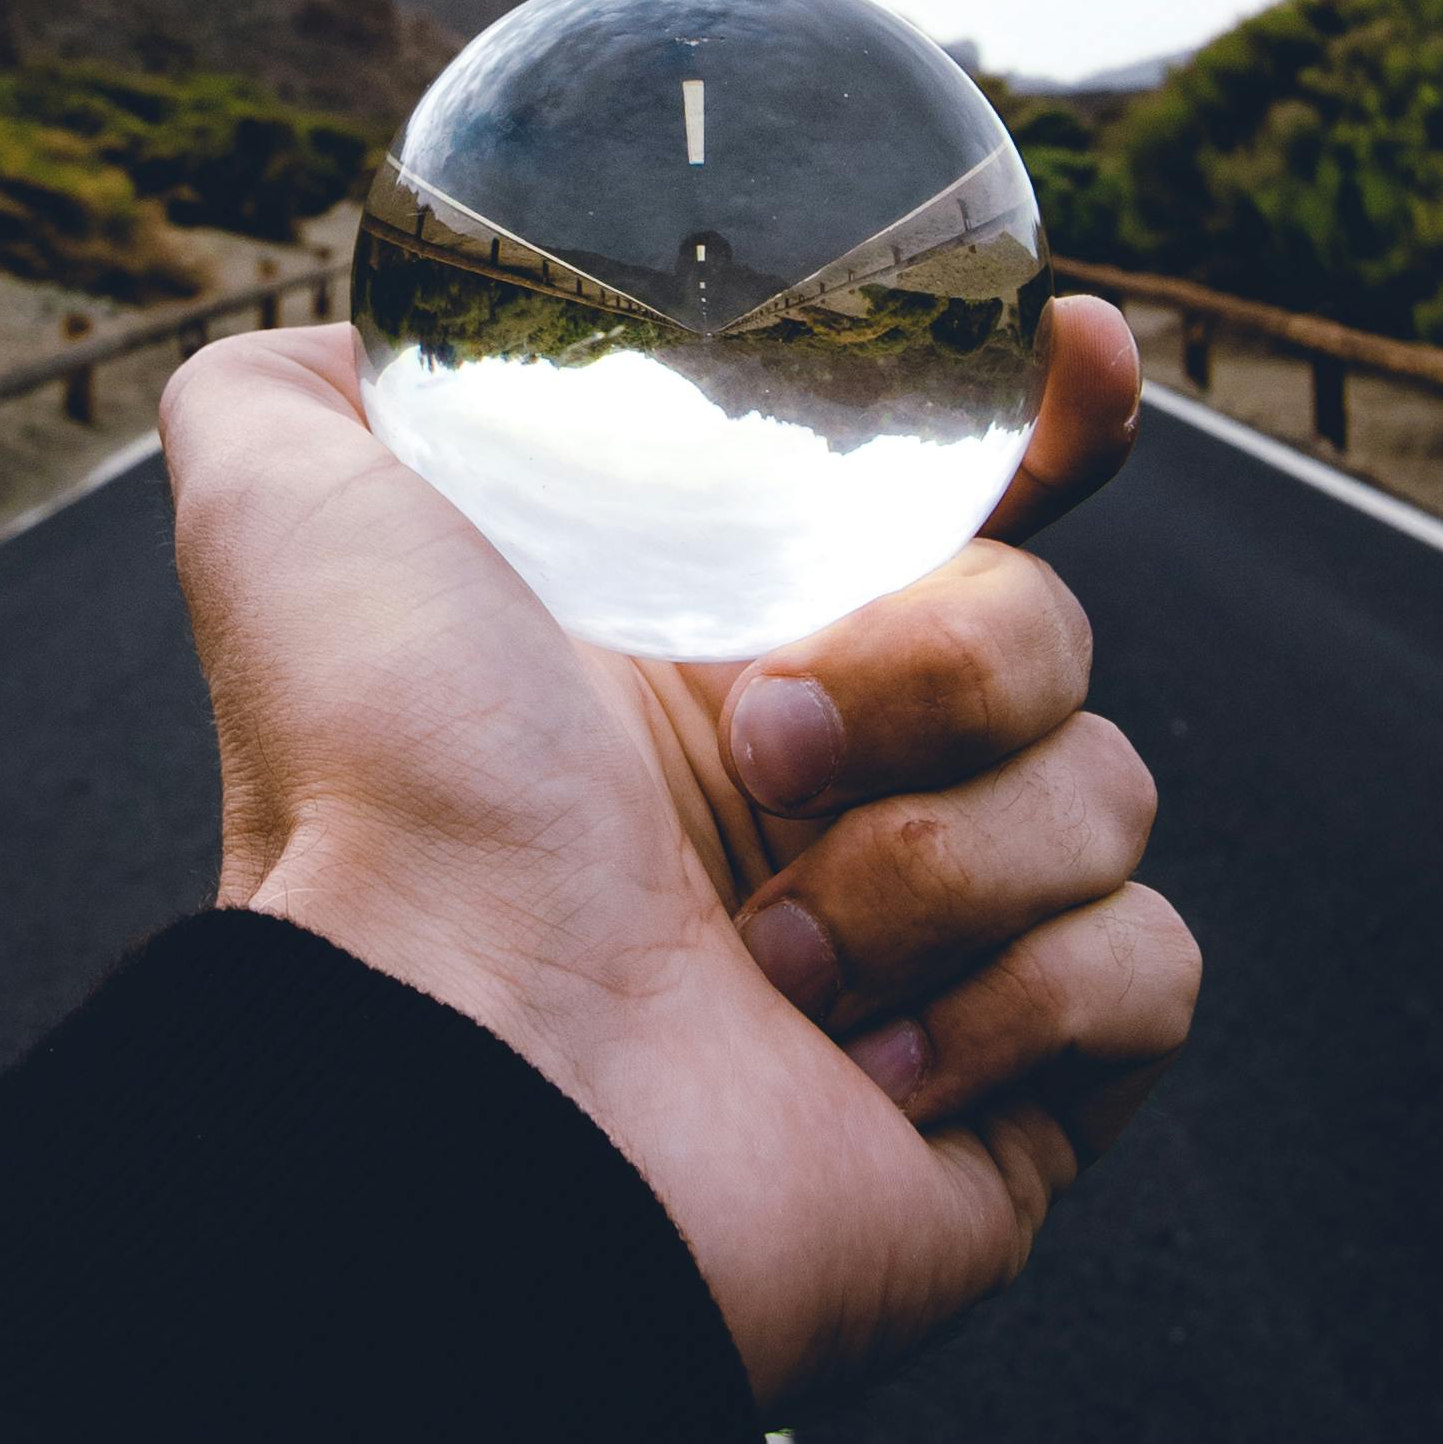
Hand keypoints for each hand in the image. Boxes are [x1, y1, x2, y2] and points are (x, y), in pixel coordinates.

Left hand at [160, 297, 1200, 1411]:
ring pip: (1106, 793)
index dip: (1050, 419)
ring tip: (767, 954)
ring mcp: (937, 955)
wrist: (453, 1073)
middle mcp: (839, 795)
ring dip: (938, 858)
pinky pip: (1148, 970)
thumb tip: (374, 338)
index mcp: (721, 656)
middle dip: (936, 665)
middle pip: (1047, 630)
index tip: (1073, 354)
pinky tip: (863, 1061)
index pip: (957, 501)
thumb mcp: (294, 519)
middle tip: (769, 748)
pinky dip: (1018, 1002)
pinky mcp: (1013, 1104)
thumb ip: (301, 392)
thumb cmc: (378, 806)